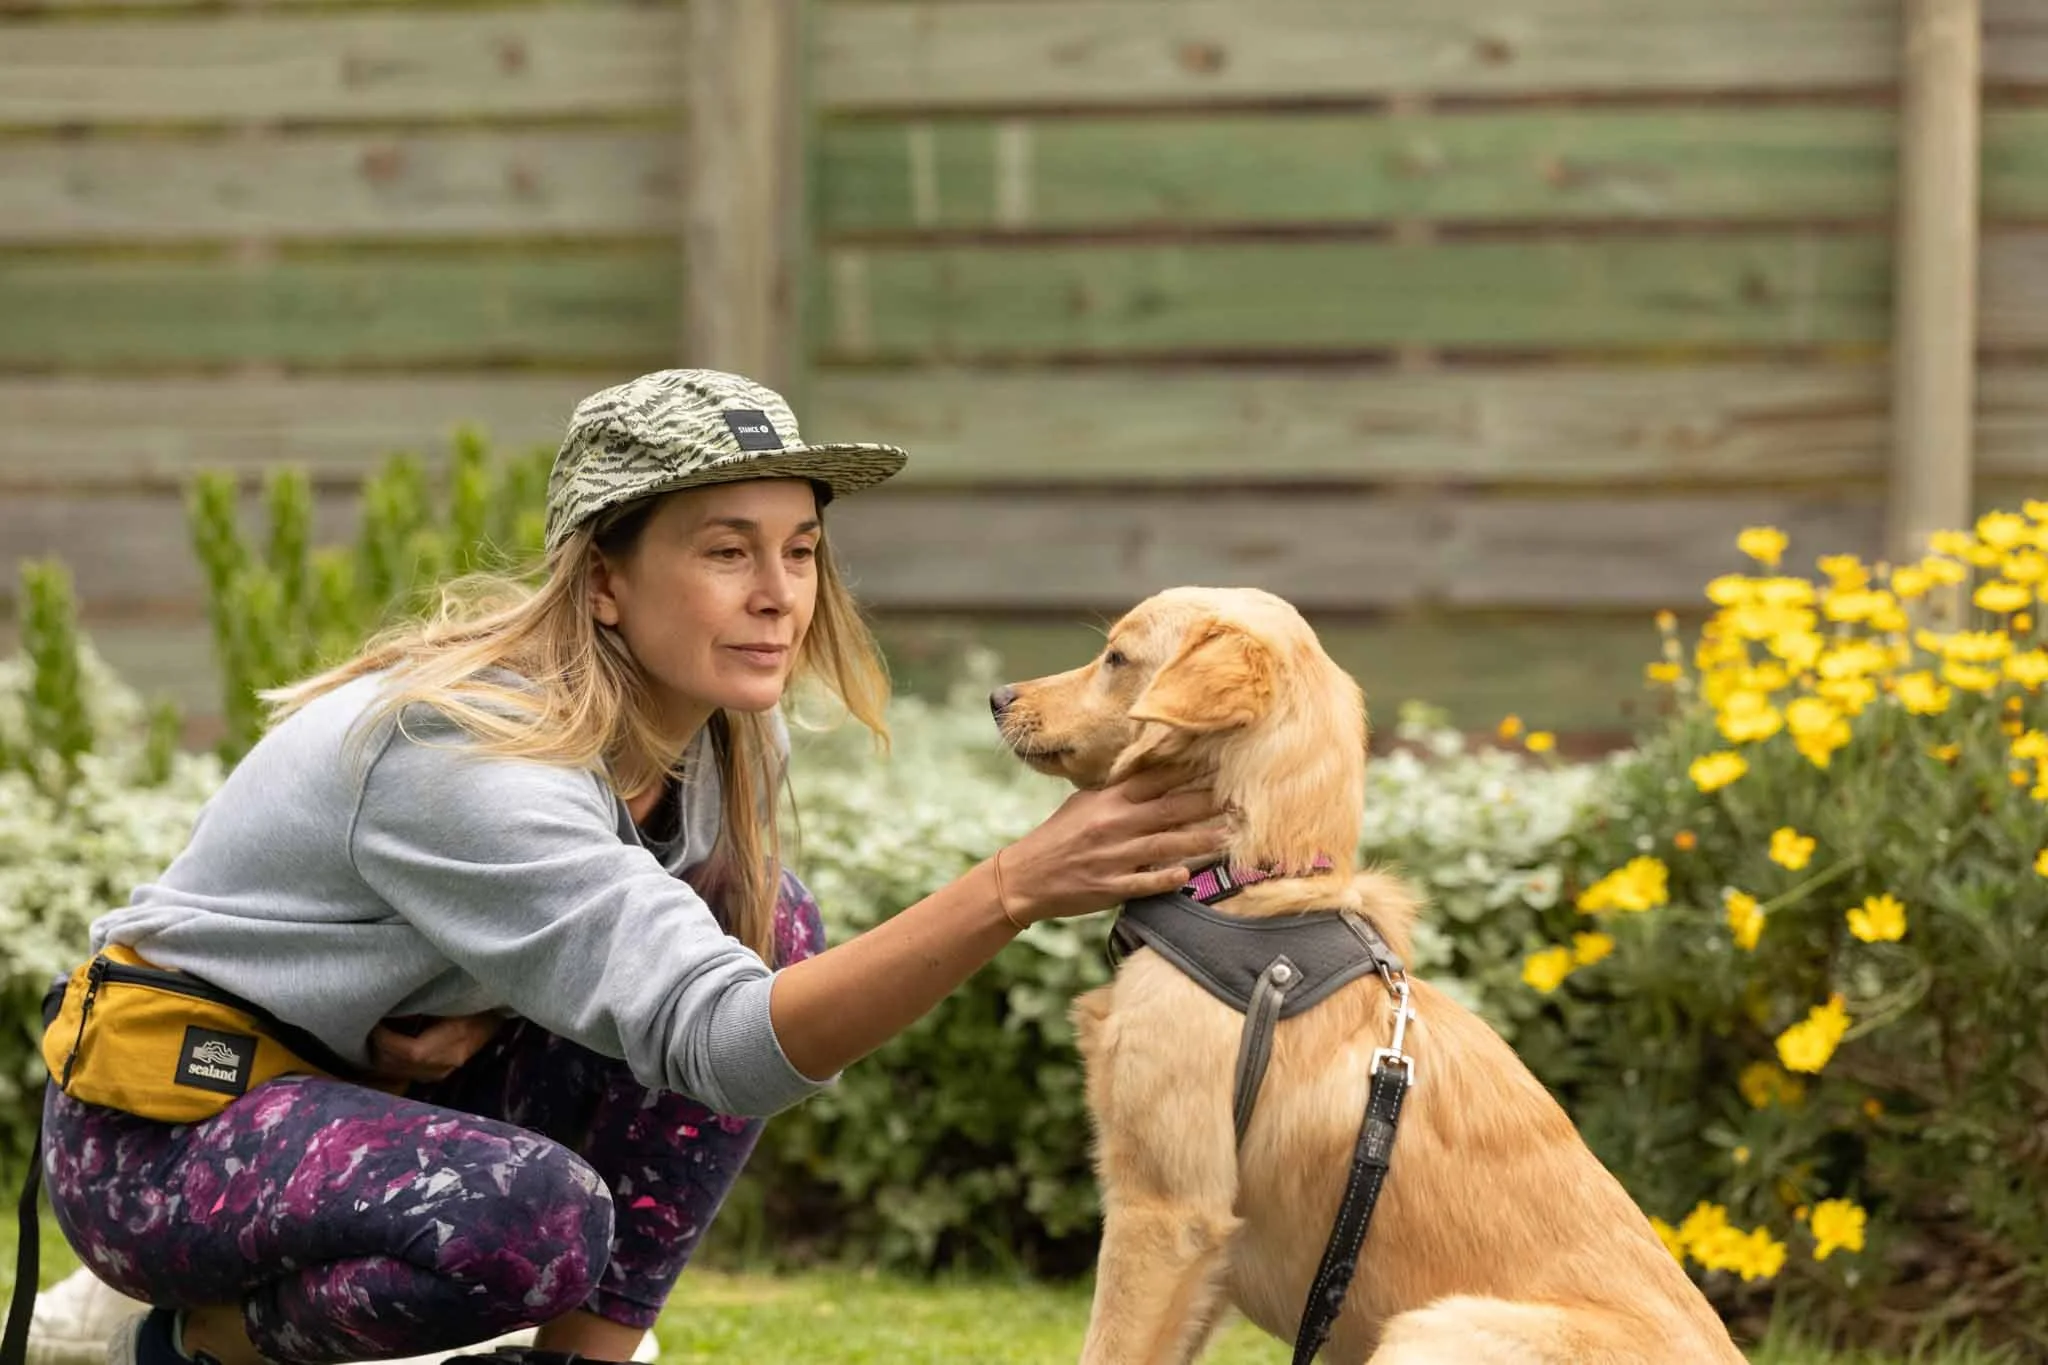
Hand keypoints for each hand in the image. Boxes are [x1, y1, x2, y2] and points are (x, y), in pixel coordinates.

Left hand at [367, 1012, 504, 1082]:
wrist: (496, 1015)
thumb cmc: (473, 1000)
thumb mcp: (452, 996)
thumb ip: (426, 1002)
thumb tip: (392, 1008)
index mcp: (455, 1039)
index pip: (412, 1052)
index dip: (388, 1041)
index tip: (375, 1025)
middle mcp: (448, 1062)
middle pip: (402, 1066)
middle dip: (379, 1050)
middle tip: (368, 1029)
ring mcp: (444, 1072)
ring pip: (401, 1073)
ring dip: (383, 1058)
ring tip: (376, 1038)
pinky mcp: (439, 1074)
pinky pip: (407, 1074)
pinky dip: (392, 1064)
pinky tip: (387, 1049)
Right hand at [997, 767, 1228, 923]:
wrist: (1025, 876)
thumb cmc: (1058, 837)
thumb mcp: (1083, 803)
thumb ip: (1117, 791)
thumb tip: (1150, 773)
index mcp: (1107, 800)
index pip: (1154, 779)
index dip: (1188, 772)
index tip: (1218, 766)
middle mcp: (1113, 825)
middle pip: (1170, 809)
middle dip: (1206, 804)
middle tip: (1239, 800)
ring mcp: (1113, 857)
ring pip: (1167, 845)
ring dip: (1202, 840)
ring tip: (1231, 835)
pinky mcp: (1111, 886)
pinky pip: (1145, 881)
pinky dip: (1167, 877)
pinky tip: (1188, 874)